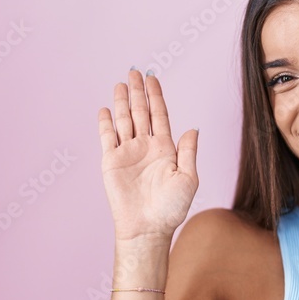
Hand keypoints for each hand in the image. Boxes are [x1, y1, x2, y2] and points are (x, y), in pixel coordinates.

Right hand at [98, 69, 199, 242]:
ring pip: (124, 121)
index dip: (156, 96)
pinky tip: (105, 109)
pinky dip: (106, 123)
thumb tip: (193, 128)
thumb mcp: (188, 179)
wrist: (147, 228)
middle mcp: (145, 147)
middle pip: (141, 113)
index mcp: (165, 149)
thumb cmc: (171, 209)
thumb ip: (188, 152)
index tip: (152, 78)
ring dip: (122, 102)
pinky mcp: (111, 162)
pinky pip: (107, 137)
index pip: (160, 115)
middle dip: (138, 92)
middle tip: (134, 71)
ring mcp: (127, 153)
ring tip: (121, 83)